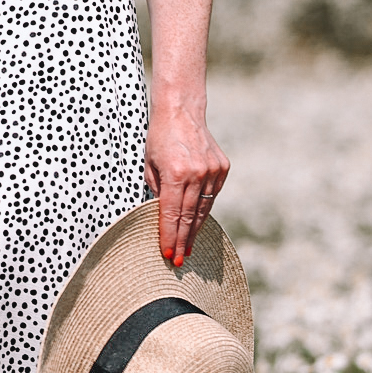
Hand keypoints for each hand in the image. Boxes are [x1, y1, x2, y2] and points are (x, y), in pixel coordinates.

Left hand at [144, 106, 228, 268]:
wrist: (181, 111)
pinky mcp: (222, 168)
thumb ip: (157, 191)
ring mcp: (212, 171)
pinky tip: (197, 224)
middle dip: (182, 241)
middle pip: (189, 216)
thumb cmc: (160, 138)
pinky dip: (203, 210)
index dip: (169, 237)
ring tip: (188, 248)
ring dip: (194, 230)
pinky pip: (211, 196)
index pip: (171, 214)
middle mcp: (196, 173)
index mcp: (175, 173)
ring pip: (203, 208)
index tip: (168, 255)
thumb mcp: (149, 165)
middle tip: (178, 261)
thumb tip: (163, 217)